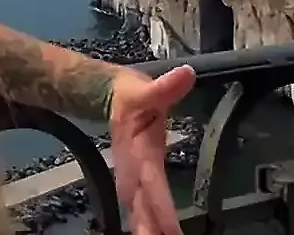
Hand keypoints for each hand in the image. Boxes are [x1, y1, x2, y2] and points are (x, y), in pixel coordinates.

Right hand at [108, 64, 196, 234]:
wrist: (107, 96)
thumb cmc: (130, 94)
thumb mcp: (145, 88)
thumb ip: (165, 86)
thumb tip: (186, 74)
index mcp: (138, 152)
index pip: (152, 183)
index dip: (160, 207)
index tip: (172, 230)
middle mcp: (133, 171)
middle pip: (142, 207)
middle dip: (151, 228)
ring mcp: (132, 177)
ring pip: (138, 212)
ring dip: (147, 229)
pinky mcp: (135, 180)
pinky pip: (140, 209)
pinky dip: (146, 224)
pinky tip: (153, 234)